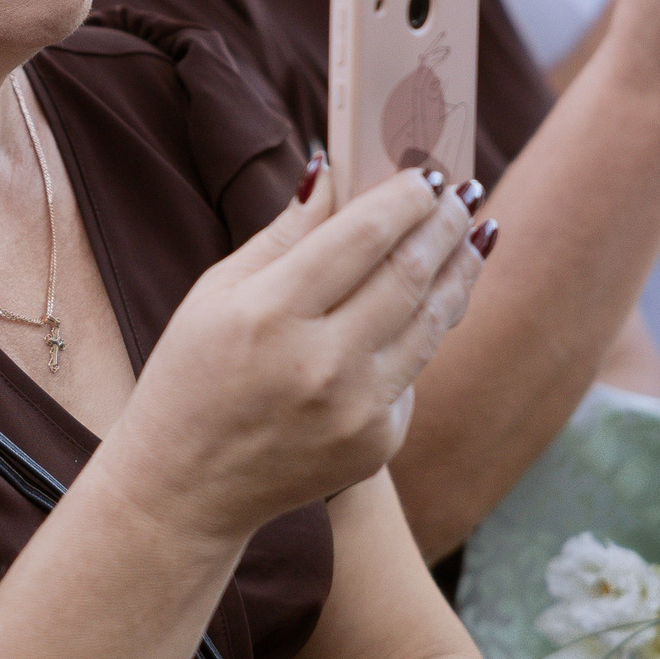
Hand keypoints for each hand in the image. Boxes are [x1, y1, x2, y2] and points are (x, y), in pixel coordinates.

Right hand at [99, 156, 486, 547]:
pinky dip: (421, 334)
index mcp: (270, 314)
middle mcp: (321, 364)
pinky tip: (429, 303)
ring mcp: (357, 411)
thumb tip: (331, 170)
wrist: (186, 488)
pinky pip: (413, 372)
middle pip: (408, 274)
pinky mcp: (378, 444)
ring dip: (459, 272)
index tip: (425, 174)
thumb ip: (283, 233)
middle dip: (444, 226)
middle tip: (462, 195)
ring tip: (473, 236)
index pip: (362, 237)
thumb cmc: (192, 376)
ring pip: (431, 322)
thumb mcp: (216, 292)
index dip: (402, 198)